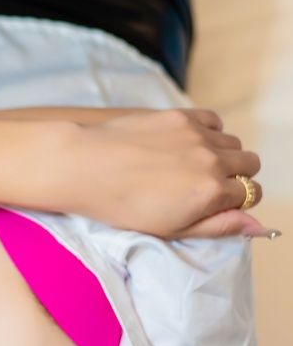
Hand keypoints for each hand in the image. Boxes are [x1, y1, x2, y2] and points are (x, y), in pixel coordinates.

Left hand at [40, 108, 269, 239]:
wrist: (86, 167)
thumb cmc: (124, 206)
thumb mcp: (173, 229)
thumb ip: (220, 226)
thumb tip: (260, 226)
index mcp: (211, 192)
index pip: (252, 193)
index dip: (237, 201)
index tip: (217, 204)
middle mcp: (211, 160)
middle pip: (250, 164)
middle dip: (236, 176)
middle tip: (205, 186)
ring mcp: (196, 135)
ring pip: (234, 142)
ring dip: (223, 154)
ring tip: (191, 166)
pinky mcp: (180, 116)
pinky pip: (214, 120)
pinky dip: (210, 131)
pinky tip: (188, 144)